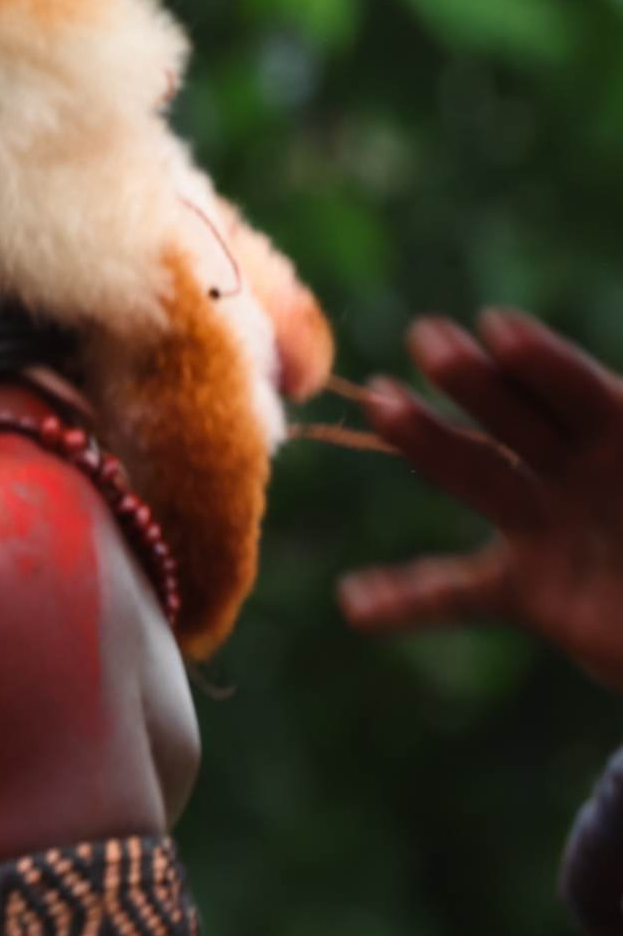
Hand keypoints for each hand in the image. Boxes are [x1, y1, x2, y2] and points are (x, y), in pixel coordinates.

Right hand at [340, 309, 622, 687]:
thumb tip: (445, 507)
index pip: (579, 389)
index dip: (543, 362)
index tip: (500, 329)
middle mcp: (575, 469)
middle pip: (517, 416)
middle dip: (476, 379)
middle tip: (431, 341)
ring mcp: (546, 526)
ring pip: (478, 477)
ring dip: (427, 442)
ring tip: (385, 406)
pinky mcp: (530, 590)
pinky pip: (458, 594)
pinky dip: (407, 600)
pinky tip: (357, 607)